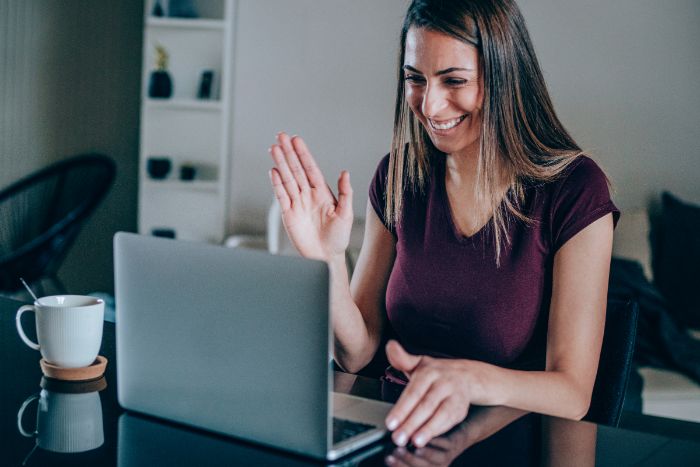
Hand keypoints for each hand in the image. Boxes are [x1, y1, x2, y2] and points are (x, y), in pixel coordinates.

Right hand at [268, 133, 352, 260]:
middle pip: (296, 169)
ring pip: (287, 179)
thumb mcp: (345, 214)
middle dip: (289, 153)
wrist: (326, 257)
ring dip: (280, 163)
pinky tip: (273, 171)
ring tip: (274, 148)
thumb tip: (345, 172)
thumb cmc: (338, 237)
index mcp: (322, 192)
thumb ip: (345, 192)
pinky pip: (281, 196)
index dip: (303, 154)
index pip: (310, 168)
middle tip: (280, 136)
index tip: (297, 140)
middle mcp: (308, 195)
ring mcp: (297, 203)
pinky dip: (277, 184)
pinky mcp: (288, 214)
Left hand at [384, 341, 480, 447]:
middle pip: (426, 405)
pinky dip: (438, 431)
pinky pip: (450, 421)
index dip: (402, 409)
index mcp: (429, 371)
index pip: (414, 391)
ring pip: (440, 414)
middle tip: (397, 437)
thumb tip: (391, 346)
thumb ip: (402, 358)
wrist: (467, 376)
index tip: (390, 423)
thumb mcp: (419, 364)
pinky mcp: (461, 408)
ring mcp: (454, 395)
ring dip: (427, 429)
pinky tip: (426, 439)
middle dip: (411, 423)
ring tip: (414, 442)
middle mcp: (443, 382)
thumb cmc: (436, 374)